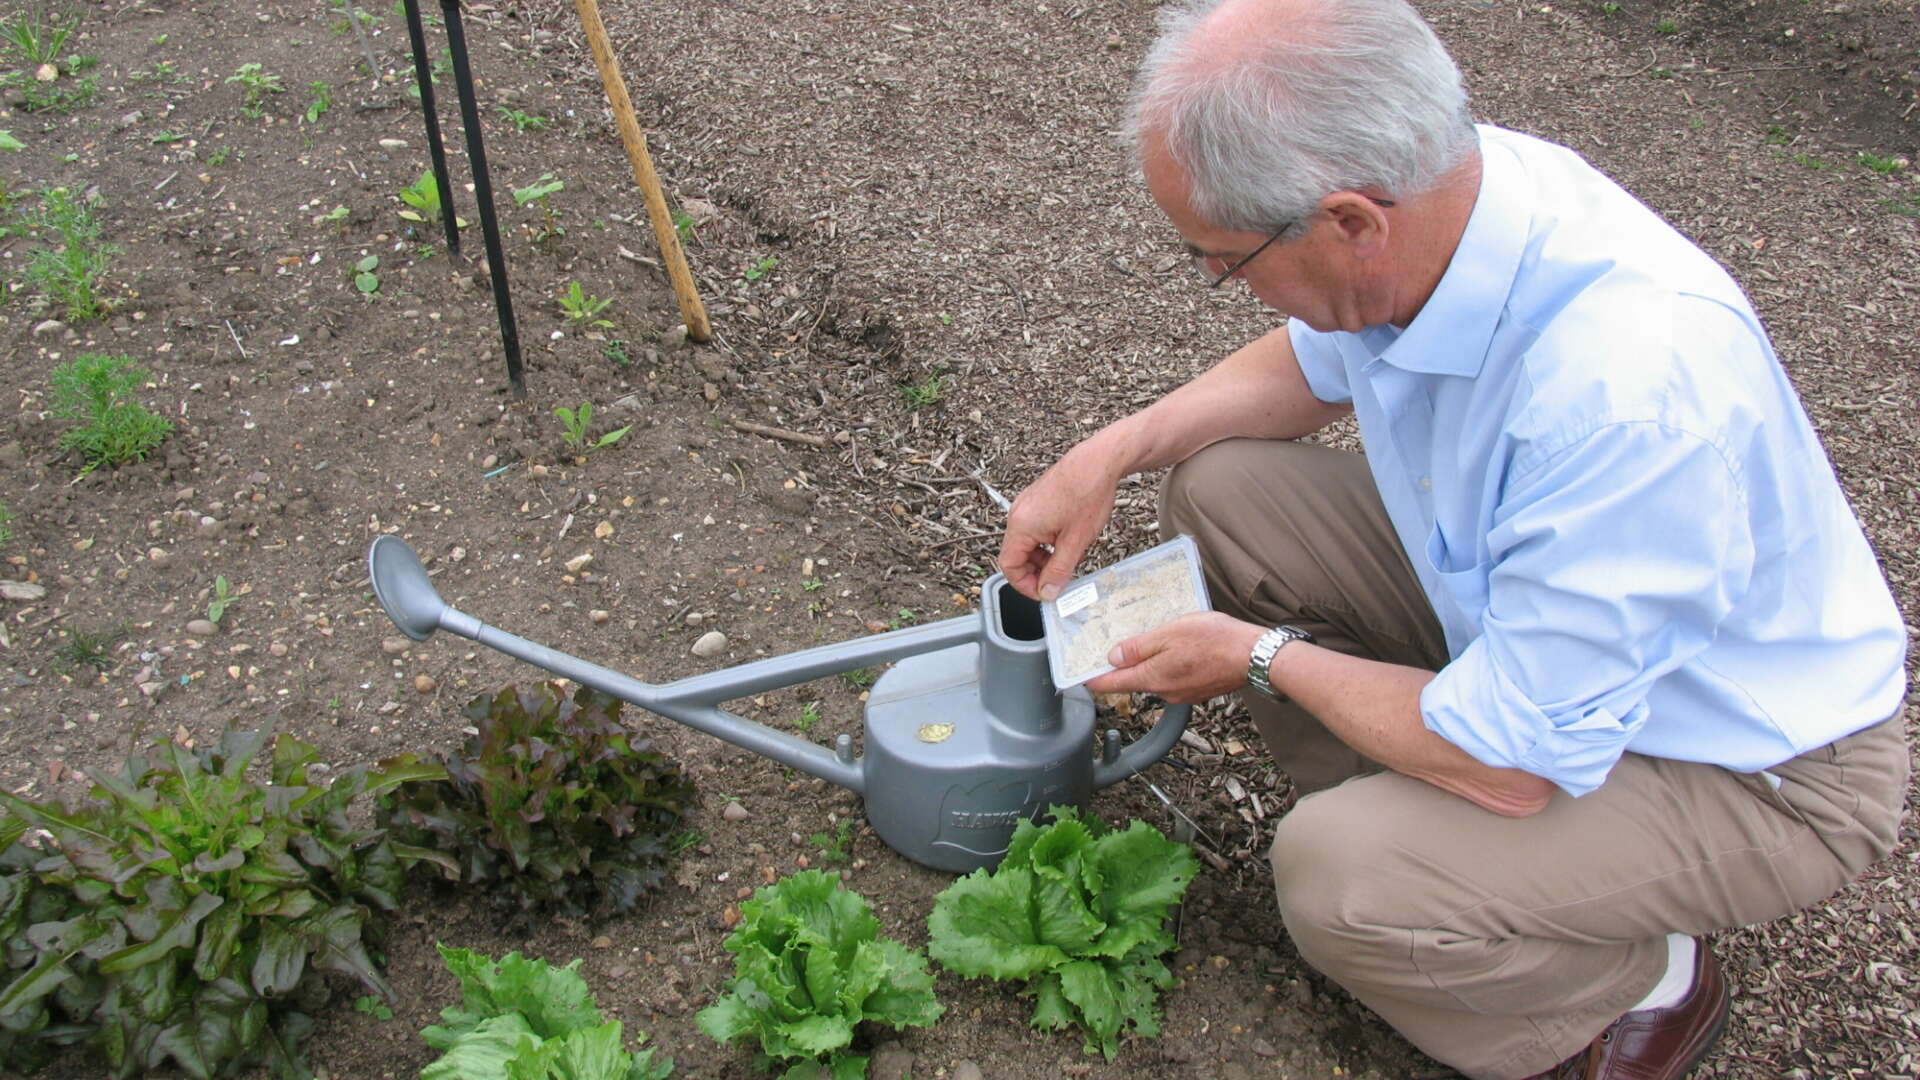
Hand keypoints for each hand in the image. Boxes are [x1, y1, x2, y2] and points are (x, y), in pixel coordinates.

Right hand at [998, 444, 1122, 600]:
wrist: (1099, 461)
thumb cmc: (1088, 493)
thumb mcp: (1076, 542)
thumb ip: (1059, 571)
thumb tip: (1048, 592)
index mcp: (1021, 526)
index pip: (1009, 566)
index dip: (1026, 585)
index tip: (1045, 593)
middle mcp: (1018, 514)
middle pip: (1016, 555)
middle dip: (1036, 571)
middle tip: (1059, 580)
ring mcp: (1026, 505)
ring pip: (1027, 543)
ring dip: (1043, 557)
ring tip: (1068, 560)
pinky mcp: (1036, 500)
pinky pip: (1034, 528)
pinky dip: (1047, 542)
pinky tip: (1068, 542)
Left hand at [1084, 611, 1266, 704]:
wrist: (1255, 657)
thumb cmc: (1215, 641)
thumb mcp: (1169, 633)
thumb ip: (1138, 647)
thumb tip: (1113, 657)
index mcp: (1153, 678)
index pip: (1112, 685)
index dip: (1093, 679)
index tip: (1079, 675)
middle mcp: (1165, 692)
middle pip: (1134, 680)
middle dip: (1124, 665)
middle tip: (1118, 642)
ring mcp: (1183, 693)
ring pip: (1156, 677)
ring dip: (1151, 662)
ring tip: (1156, 638)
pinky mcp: (1198, 689)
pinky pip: (1175, 677)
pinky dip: (1171, 664)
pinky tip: (1181, 648)